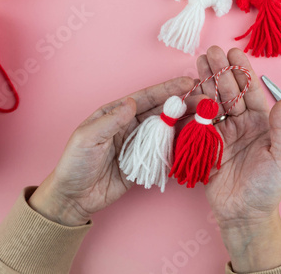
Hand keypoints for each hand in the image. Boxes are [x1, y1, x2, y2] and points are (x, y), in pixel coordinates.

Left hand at [28, 77, 193, 226]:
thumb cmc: (75, 163)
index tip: (187, 83)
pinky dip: (181, 147)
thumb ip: (110, 121)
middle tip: (205, 100)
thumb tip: (131, 104)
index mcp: (116, 114)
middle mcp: (131, 126)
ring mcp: (140, 146)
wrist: (74, 197)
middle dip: (183, 105)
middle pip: (162, 112)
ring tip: (207, 117)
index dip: (166, 90)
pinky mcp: (145, 165)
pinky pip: (166, 153)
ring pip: (168, 130)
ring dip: (186, 124)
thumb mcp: (87, 138)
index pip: (145, 99)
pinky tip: (196, 140)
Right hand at [195, 46, 280, 271]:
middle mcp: (243, 123)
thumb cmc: (268, 188)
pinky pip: (200, 121)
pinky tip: (190, 90)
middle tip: (210, 52)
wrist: (244, 214)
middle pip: (230, 92)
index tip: (234, 53)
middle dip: (220, 71)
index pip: (252, 91)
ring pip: (214, 102)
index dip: (243, 72)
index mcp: (262, 123)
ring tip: (198, 63)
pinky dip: (194, 105)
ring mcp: (224, 132)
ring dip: (206, 82)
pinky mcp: (207, 144)